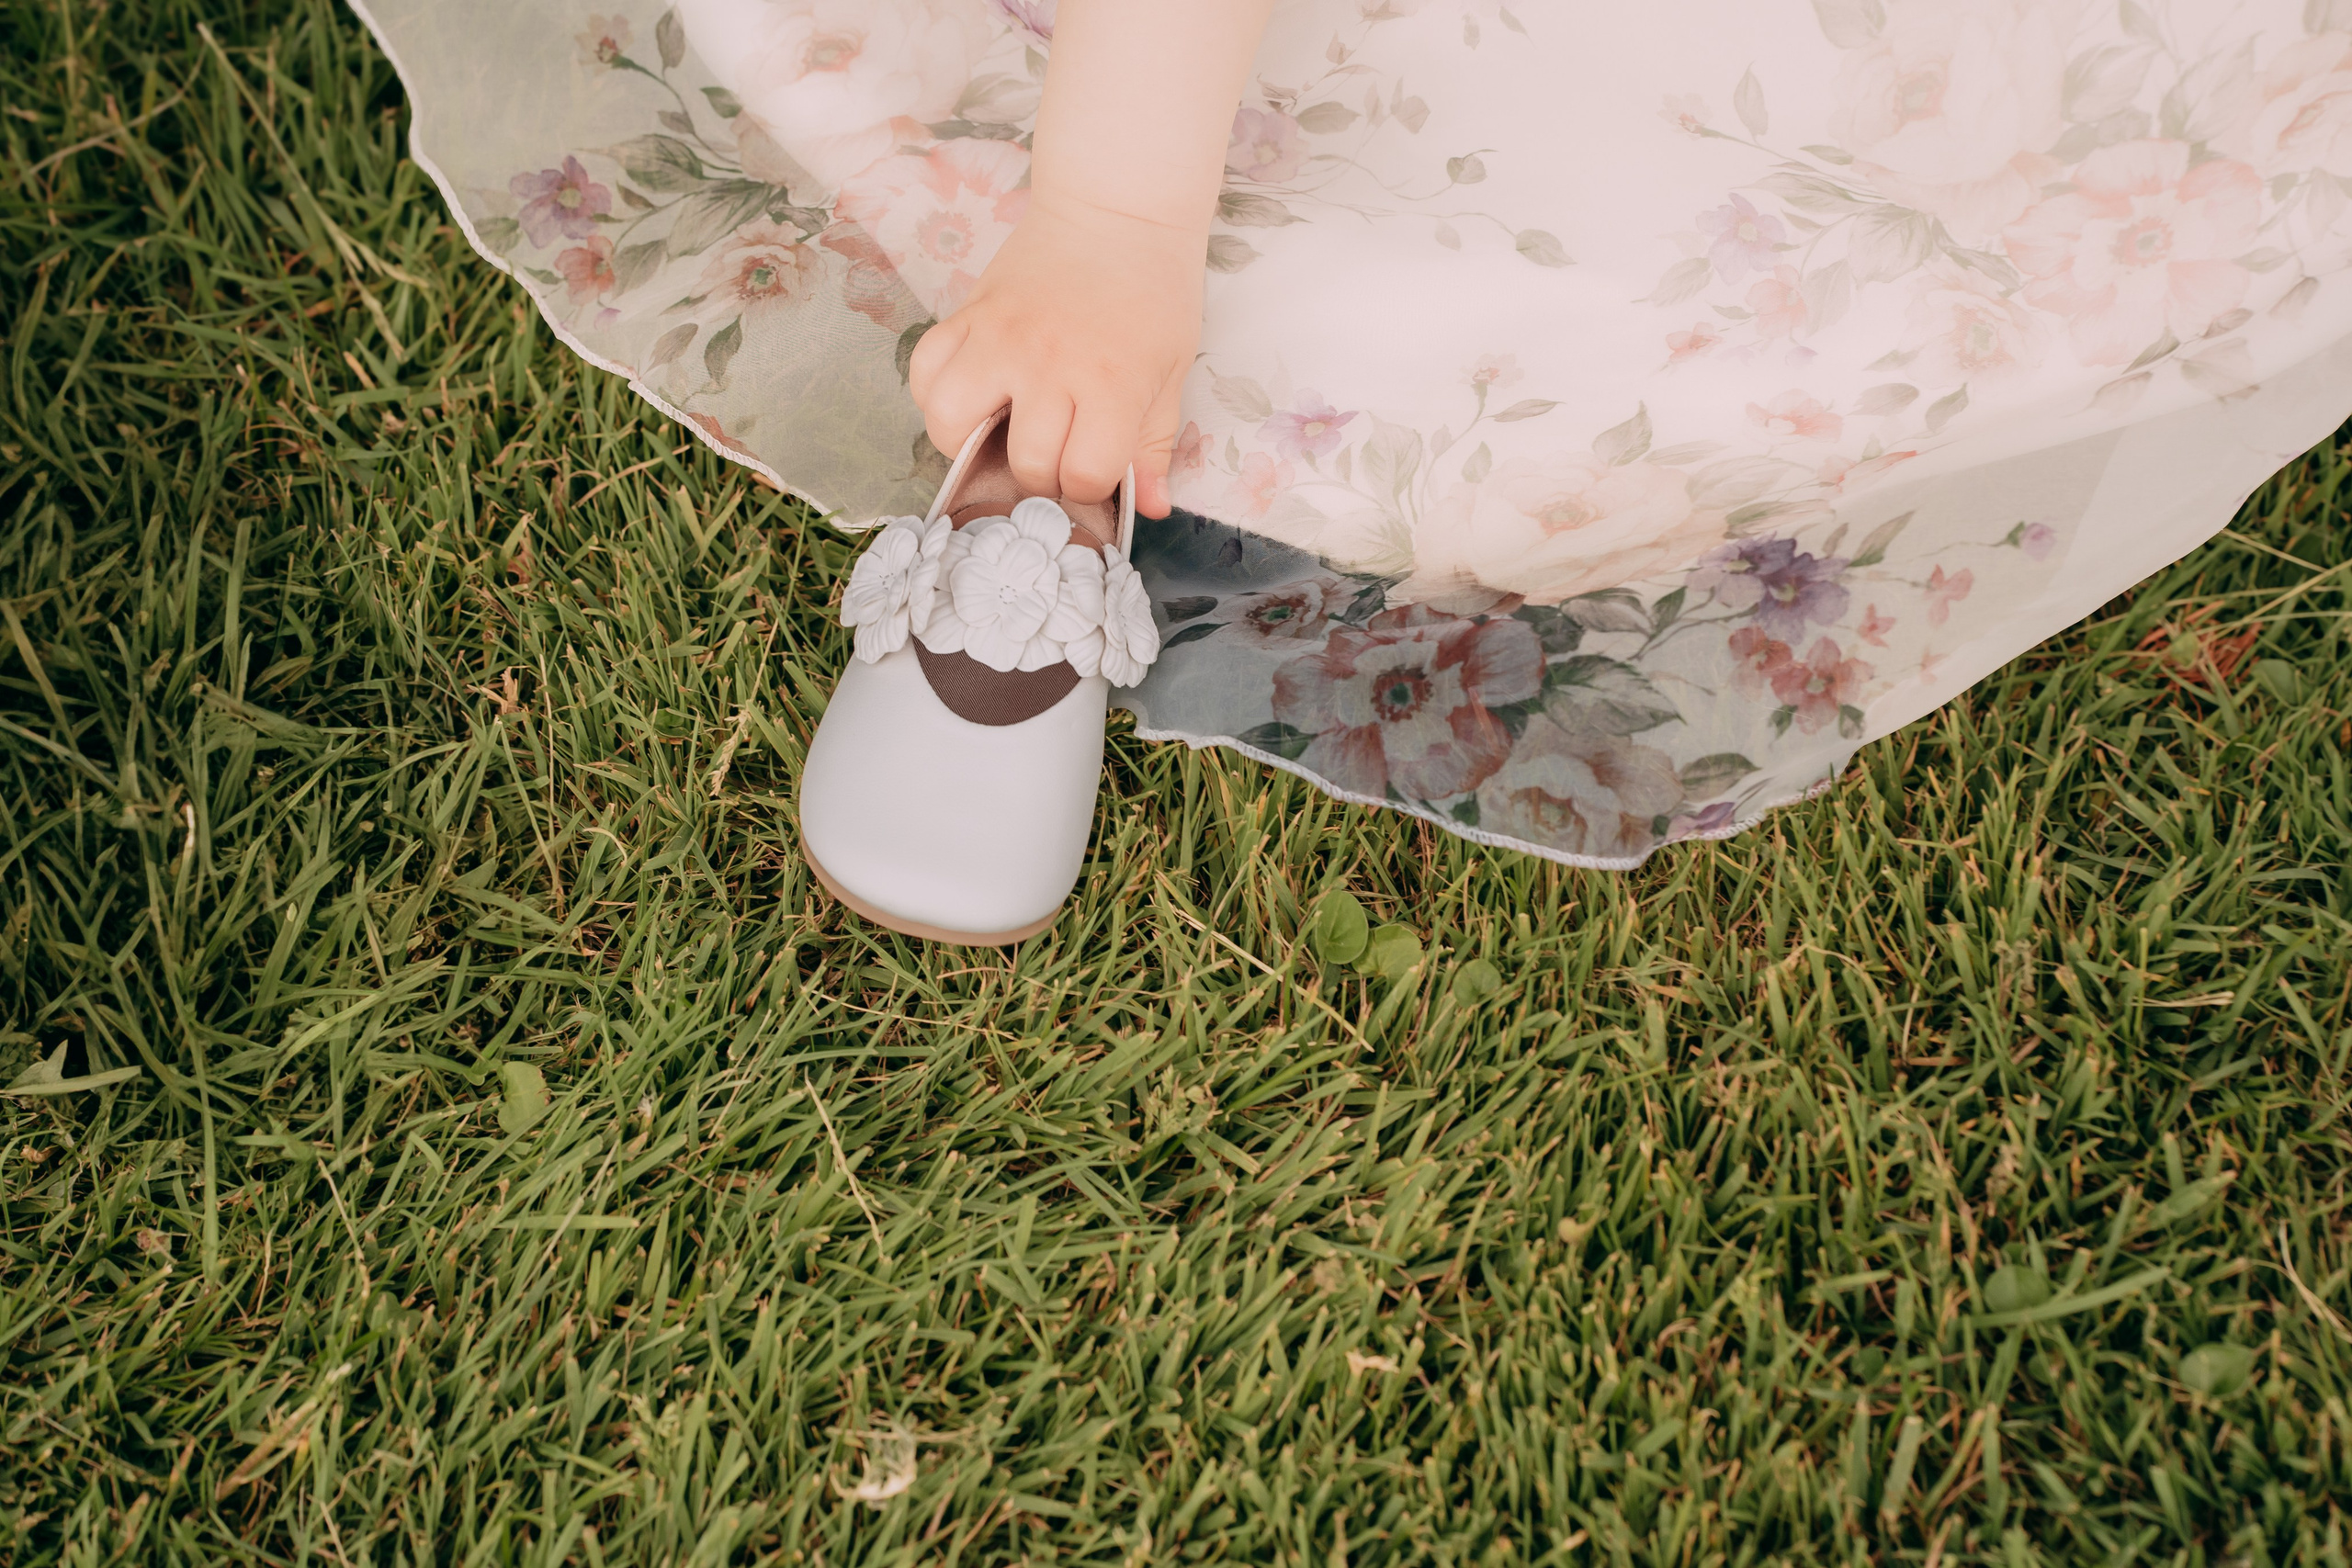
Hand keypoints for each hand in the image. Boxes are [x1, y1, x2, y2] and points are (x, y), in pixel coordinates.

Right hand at [908, 192, 1201, 519]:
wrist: (1117, 211)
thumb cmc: (1153, 292)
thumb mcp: (1170, 373)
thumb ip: (1153, 445)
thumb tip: (1153, 508)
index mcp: (1110, 384)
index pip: (1081, 474)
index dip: (1087, 488)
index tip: (1090, 469)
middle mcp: (1048, 365)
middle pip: (1023, 461)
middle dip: (1038, 475)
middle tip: (1050, 453)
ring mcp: (999, 338)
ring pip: (950, 422)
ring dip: (970, 442)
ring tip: (995, 430)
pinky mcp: (967, 313)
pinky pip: (924, 370)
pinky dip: (934, 393)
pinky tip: (967, 394)